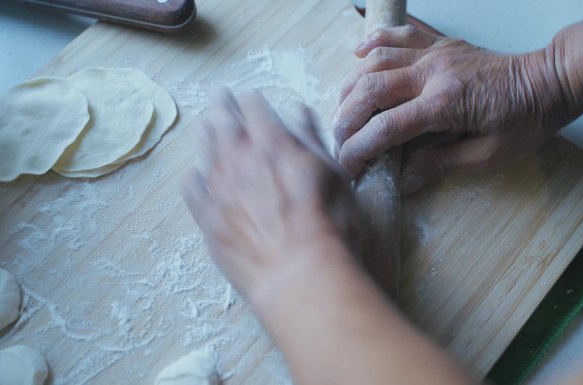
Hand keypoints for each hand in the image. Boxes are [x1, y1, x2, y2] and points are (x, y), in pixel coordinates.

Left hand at [182, 89, 360, 305]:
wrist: (299, 274)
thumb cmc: (329, 224)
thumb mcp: (334, 174)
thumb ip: (312, 139)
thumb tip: (298, 111)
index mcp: (272, 141)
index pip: (254, 107)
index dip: (251, 99)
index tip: (248, 96)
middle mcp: (239, 157)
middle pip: (222, 120)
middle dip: (220, 104)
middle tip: (217, 95)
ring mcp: (218, 187)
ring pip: (203, 149)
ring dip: (204, 132)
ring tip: (203, 125)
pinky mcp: (206, 217)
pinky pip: (191, 187)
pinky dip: (193, 175)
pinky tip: (196, 175)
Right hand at [334, 25, 569, 193]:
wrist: (550, 82)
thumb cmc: (525, 121)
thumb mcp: (488, 155)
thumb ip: (442, 164)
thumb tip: (403, 179)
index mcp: (446, 103)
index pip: (387, 127)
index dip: (360, 148)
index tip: (347, 167)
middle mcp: (434, 72)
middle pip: (371, 90)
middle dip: (346, 118)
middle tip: (339, 142)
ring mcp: (436, 53)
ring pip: (377, 60)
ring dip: (352, 85)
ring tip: (342, 110)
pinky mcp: (441, 43)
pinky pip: (400, 34)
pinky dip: (375, 41)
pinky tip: (359, 54)